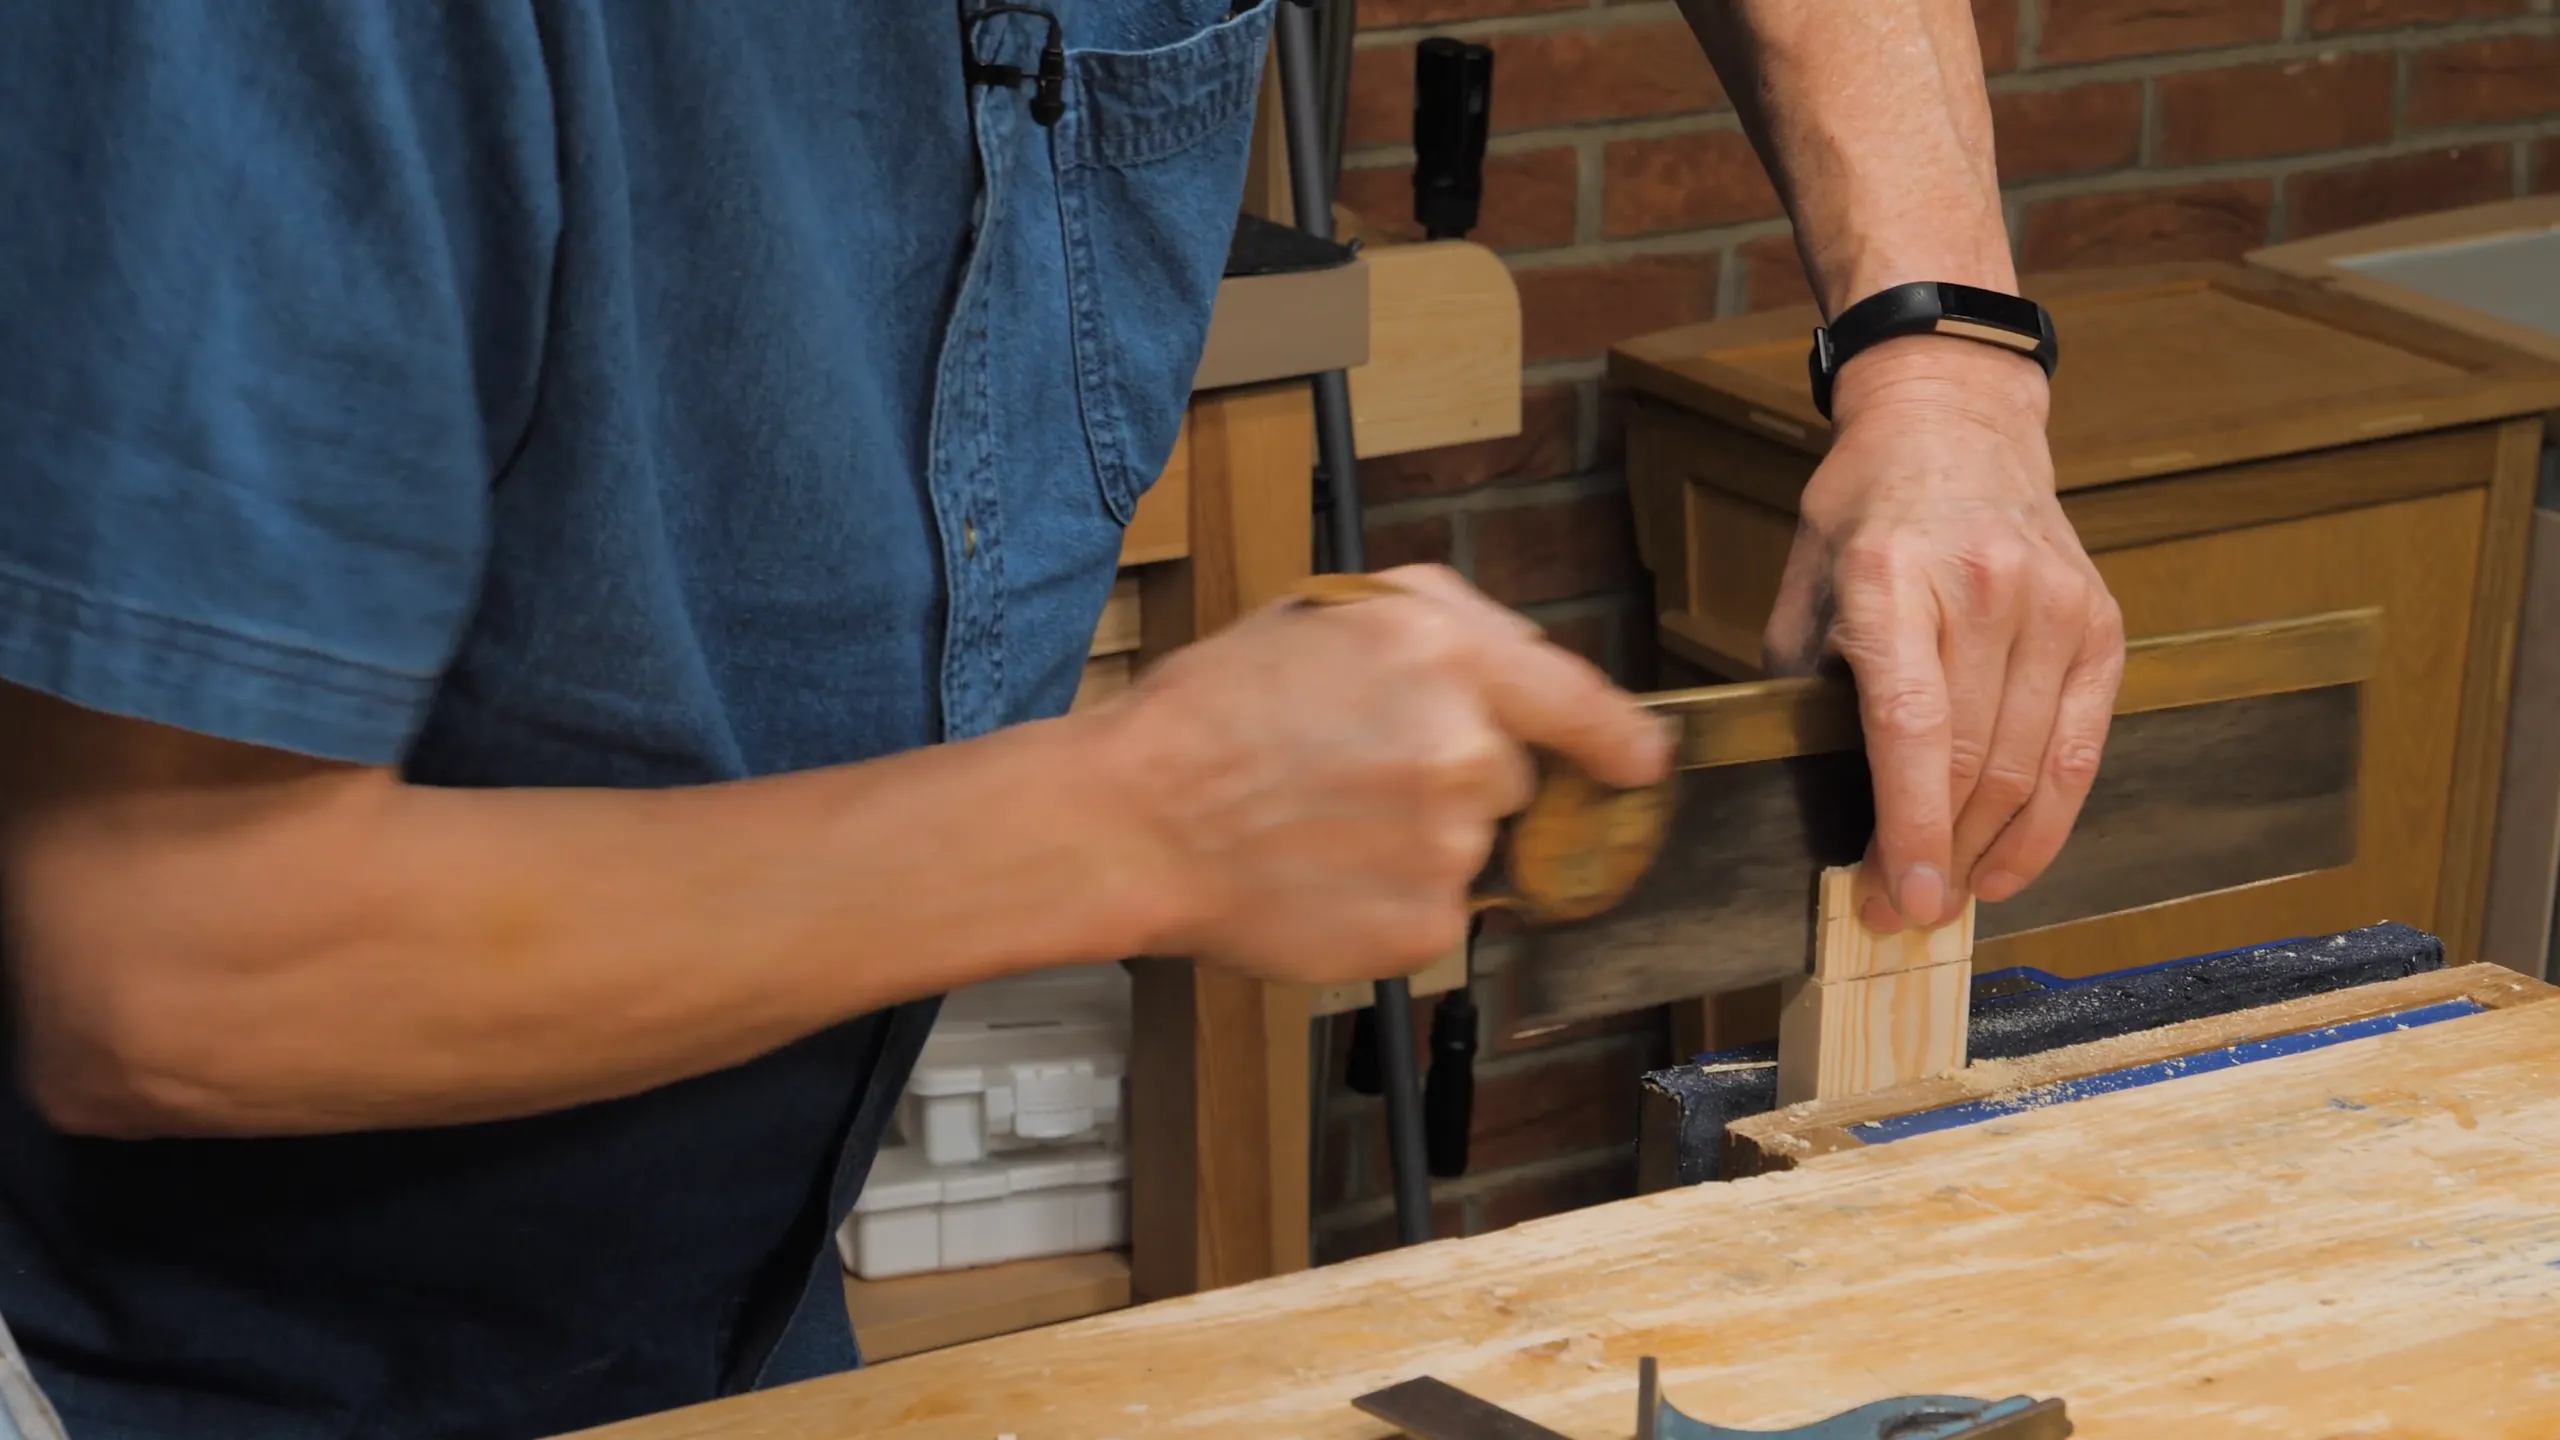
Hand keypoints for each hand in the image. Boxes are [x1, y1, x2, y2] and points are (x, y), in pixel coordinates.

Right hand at [1094, 564, 1670, 983]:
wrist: (1139, 820)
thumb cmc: (1213, 711)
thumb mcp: (1323, 613)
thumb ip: (1439, 626)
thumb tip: (1524, 668)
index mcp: (1444, 655)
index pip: (1576, 701)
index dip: (1618, 737)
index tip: (1641, 761)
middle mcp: (1466, 749)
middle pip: (1511, 777)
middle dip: (1457, 777)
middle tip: (1358, 776)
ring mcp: (1452, 845)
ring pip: (1473, 846)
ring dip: (1421, 840)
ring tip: (1323, 824)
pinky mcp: (1427, 925)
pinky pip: (1440, 911)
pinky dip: (1392, 901)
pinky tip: (1322, 875)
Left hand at [1764, 337, 2124, 932]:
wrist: (1955, 424)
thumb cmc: (1865, 512)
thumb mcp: (1808, 584)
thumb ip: (1809, 687)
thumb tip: (1820, 801)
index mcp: (1891, 578)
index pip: (1911, 728)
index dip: (1906, 828)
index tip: (1891, 898)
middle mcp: (1982, 590)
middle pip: (1973, 762)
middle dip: (1934, 856)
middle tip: (1898, 912)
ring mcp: (2054, 605)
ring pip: (2027, 768)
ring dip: (1985, 852)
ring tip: (1946, 898)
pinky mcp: (2101, 623)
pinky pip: (2080, 748)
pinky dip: (2047, 821)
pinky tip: (2008, 865)